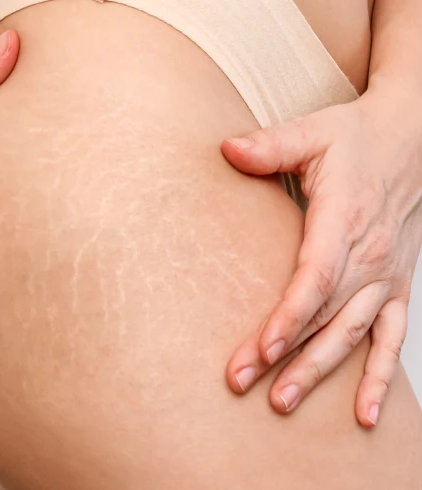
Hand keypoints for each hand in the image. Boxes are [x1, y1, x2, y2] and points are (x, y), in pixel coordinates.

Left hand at [222, 93, 421, 426]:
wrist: (415, 138)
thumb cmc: (358, 138)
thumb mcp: (313, 132)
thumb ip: (269, 145)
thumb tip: (225, 148)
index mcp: (345, 221)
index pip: (315, 279)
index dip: (289, 317)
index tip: (262, 349)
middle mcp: (370, 256)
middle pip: (324, 317)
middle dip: (286, 356)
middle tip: (246, 386)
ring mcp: (386, 276)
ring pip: (353, 335)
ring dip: (320, 372)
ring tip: (284, 402)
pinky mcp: (396, 286)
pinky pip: (391, 338)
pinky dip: (380, 377)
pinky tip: (364, 413)